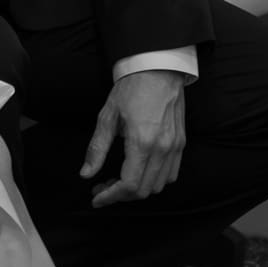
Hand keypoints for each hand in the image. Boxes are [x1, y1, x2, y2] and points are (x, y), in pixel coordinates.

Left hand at [81, 70, 186, 206]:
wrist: (157, 68)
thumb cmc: (131, 88)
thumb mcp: (107, 116)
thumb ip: (97, 148)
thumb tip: (86, 174)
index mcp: (142, 141)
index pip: (128, 185)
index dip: (110, 197)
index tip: (96, 198)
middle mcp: (162, 148)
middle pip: (143, 190)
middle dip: (120, 195)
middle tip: (102, 187)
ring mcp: (174, 147)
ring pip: (158, 186)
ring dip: (137, 190)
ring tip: (118, 180)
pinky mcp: (181, 143)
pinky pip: (171, 174)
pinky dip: (154, 181)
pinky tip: (139, 172)